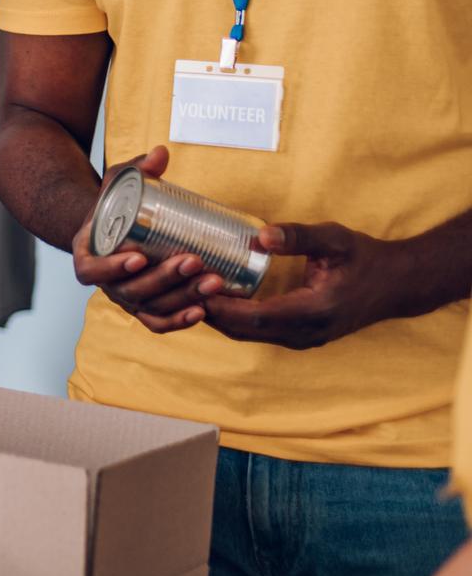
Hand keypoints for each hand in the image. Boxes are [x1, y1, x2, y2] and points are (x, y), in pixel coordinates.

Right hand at [72, 146, 224, 333]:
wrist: (117, 230)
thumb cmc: (116, 207)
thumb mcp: (117, 185)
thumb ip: (134, 169)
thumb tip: (161, 154)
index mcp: (87, 255)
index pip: (91, 271)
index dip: (112, 269)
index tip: (139, 257)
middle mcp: (105, 283)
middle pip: (130, 291)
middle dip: (164, 279)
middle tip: (193, 260)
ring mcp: (126, 298)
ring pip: (151, 307)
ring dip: (182, 297)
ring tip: (212, 281)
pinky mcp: (145, 309)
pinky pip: (158, 323)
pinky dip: (178, 321)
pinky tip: (201, 311)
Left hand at [204, 221, 400, 349]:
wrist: (398, 285)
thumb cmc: (366, 258)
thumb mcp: (336, 239)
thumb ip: (300, 237)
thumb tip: (262, 235)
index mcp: (313, 312)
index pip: (254, 318)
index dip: (219, 306)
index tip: (190, 289)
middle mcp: (305, 334)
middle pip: (243, 331)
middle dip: (209, 312)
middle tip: (177, 290)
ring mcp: (302, 339)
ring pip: (247, 335)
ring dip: (218, 317)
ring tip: (188, 293)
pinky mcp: (300, 336)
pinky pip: (258, 332)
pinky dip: (234, 319)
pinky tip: (216, 298)